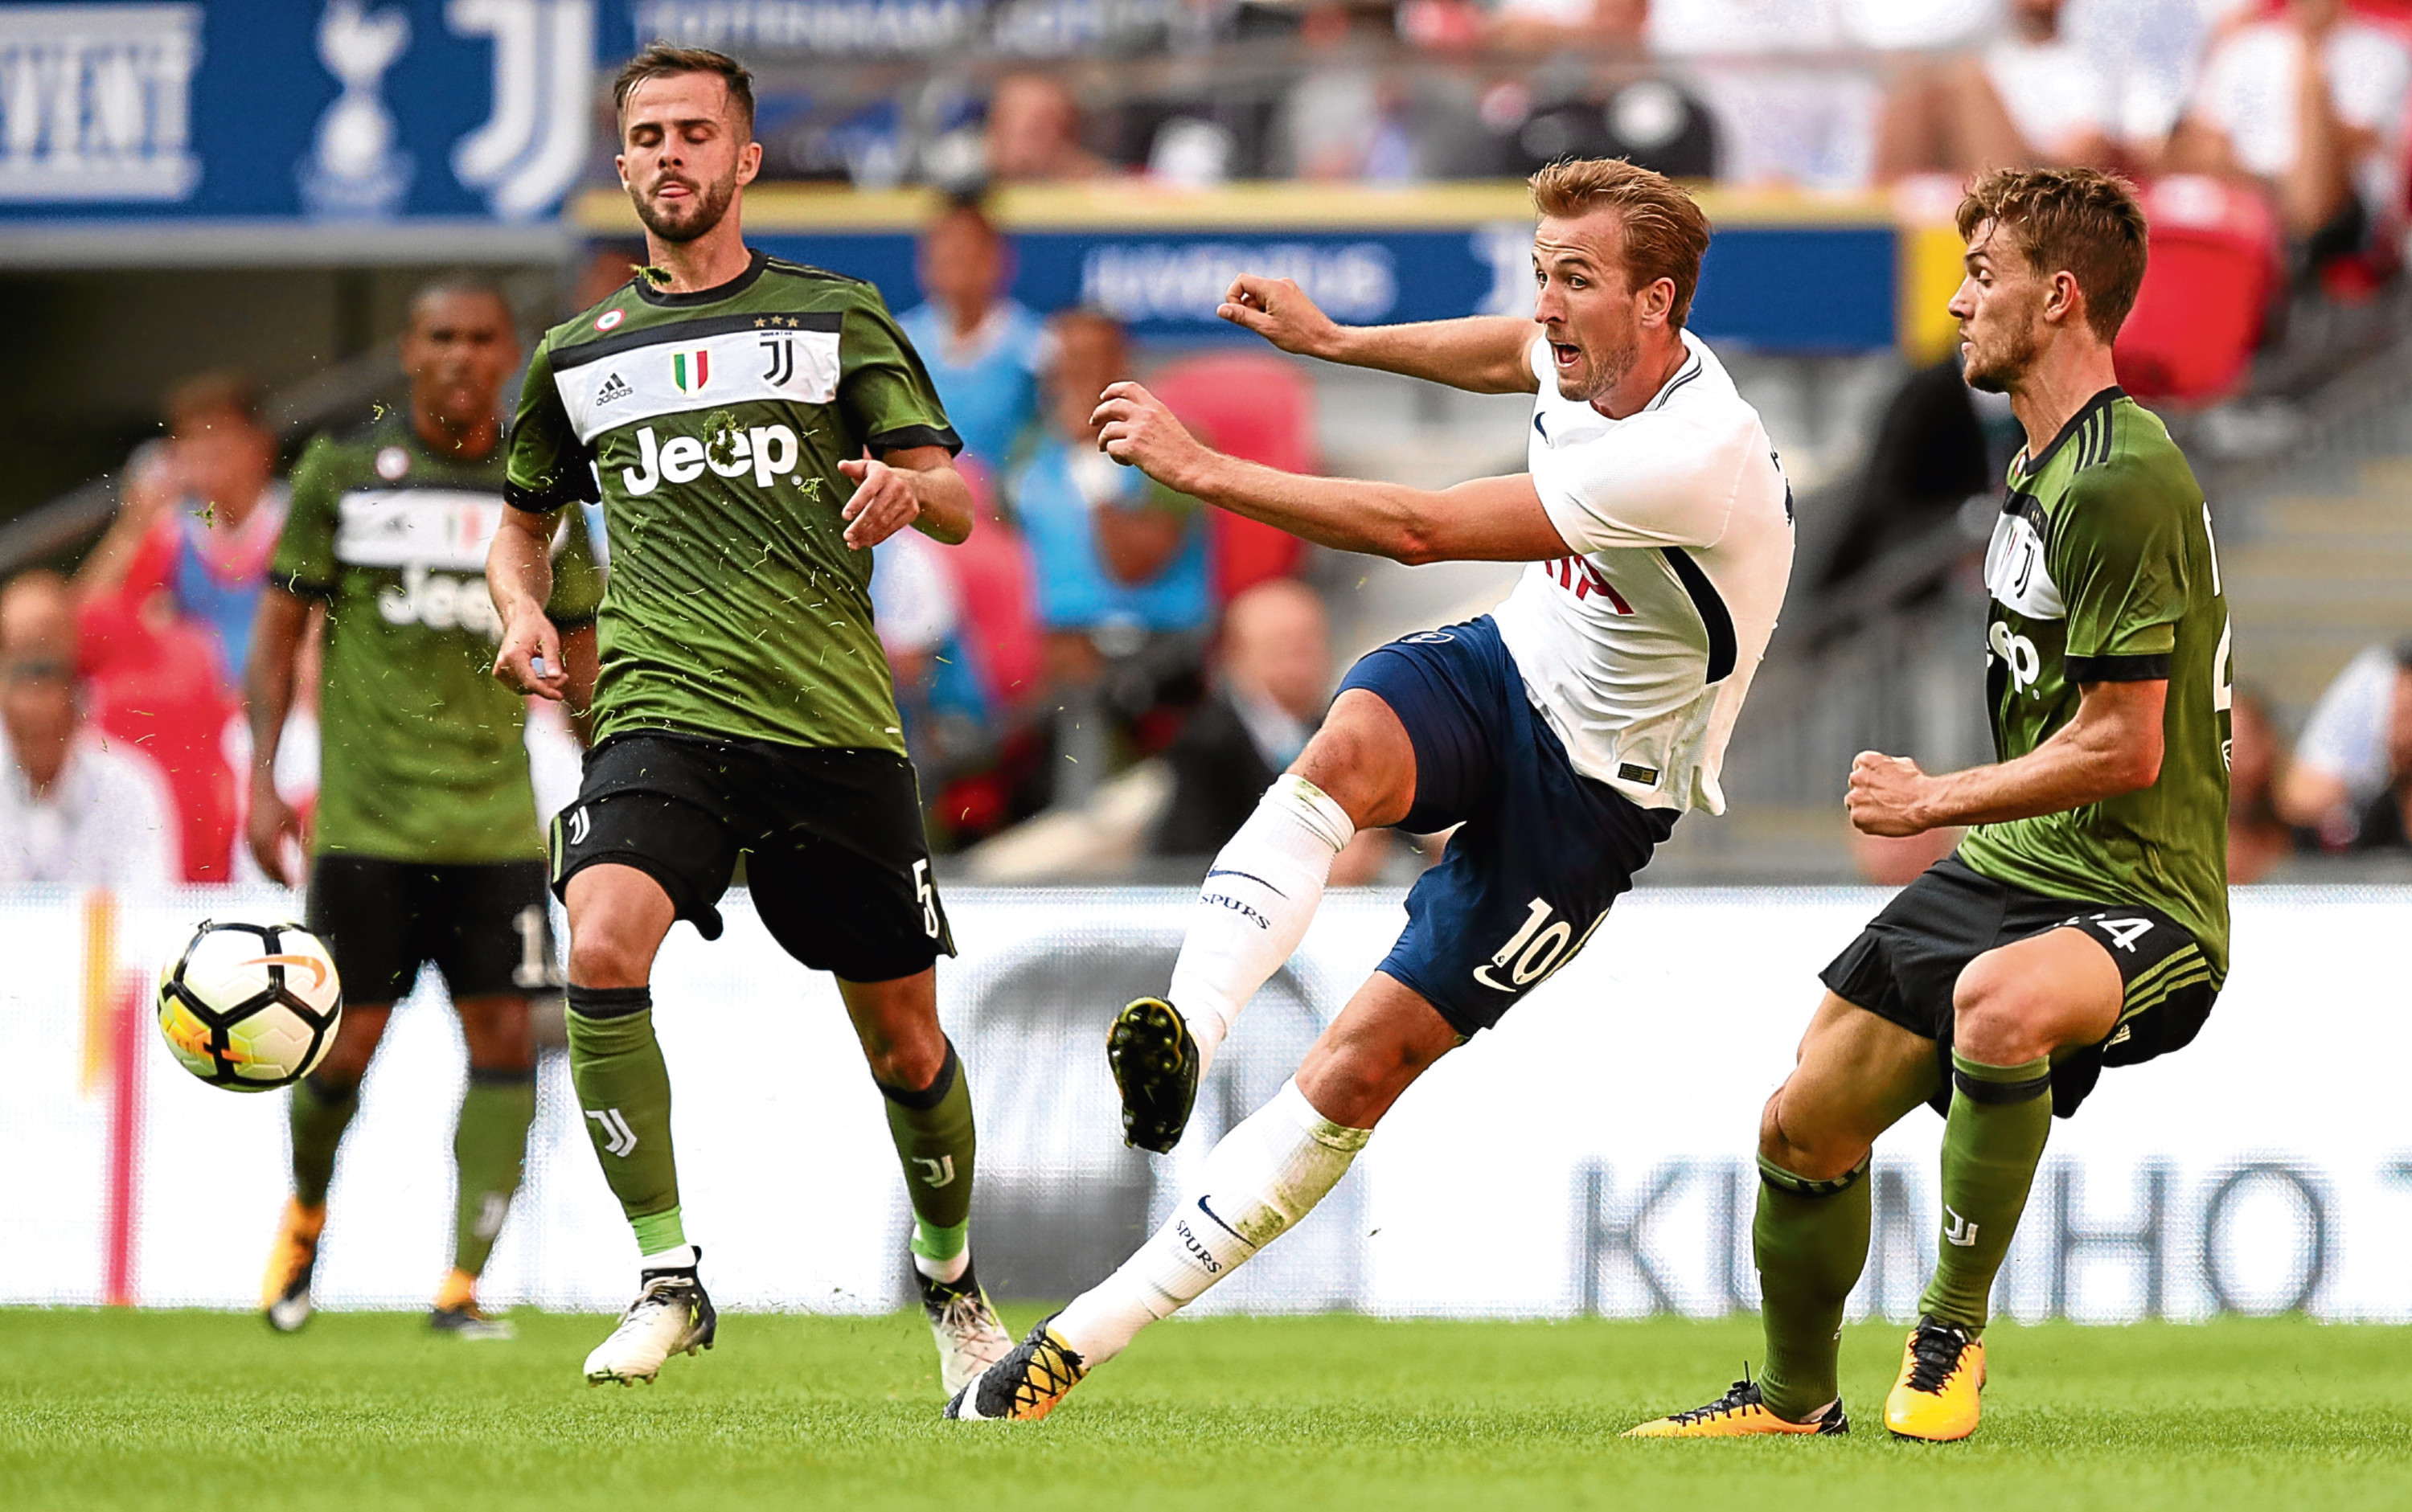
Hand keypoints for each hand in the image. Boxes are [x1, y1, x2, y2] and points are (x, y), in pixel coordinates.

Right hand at [246, 780, 306, 886]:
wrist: (259, 790)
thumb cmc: (278, 804)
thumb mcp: (292, 822)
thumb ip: (299, 840)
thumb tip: (307, 857)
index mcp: (268, 839)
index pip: (278, 865)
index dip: (287, 877)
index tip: (297, 885)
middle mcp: (256, 842)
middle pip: (267, 868)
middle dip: (278, 879)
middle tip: (290, 887)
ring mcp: (249, 840)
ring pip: (259, 864)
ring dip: (269, 875)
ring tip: (281, 882)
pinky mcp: (247, 838)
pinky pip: (254, 857)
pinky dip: (263, 866)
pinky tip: (270, 869)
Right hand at [493, 609, 567, 700]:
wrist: (520, 618)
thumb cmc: (536, 627)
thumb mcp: (549, 640)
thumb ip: (551, 659)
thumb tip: (556, 677)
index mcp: (513, 656)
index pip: (530, 682)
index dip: (546, 691)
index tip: (560, 696)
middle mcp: (502, 665)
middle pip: (528, 686)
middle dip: (548, 685)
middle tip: (564, 676)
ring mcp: (499, 670)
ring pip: (524, 688)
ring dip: (540, 685)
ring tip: (553, 672)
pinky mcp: (500, 672)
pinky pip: (519, 685)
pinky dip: (532, 682)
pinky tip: (541, 672)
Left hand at [837, 456, 921, 549]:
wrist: (914, 482)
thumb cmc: (882, 477)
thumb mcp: (868, 468)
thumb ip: (853, 468)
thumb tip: (841, 465)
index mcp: (882, 474)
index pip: (868, 490)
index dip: (856, 503)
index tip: (845, 516)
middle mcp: (897, 486)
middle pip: (876, 510)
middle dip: (860, 525)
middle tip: (847, 536)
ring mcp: (906, 500)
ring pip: (884, 522)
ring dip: (867, 535)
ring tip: (853, 543)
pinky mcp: (911, 512)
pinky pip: (893, 528)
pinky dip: (878, 537)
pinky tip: (866, 542)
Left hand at [1092, 381, 1208, 489]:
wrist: (1194, 467)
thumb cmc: (1184, 453)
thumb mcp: (1168, 426)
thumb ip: (1149, 420)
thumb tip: (1125, 424)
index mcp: (1156, 407)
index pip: (1129, 388)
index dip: (1112, 390)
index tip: (1104, 397)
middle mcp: (1145, 415)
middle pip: (1111, 405)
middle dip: (1098, 413)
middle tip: (1093, 422)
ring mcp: (1138, 430)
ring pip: (1107, 430)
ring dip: (1103, 440)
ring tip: (1106, 449)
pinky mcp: (1132, 447)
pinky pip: (1111, 448)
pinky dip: (1115, 456)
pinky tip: (1126, 462)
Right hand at [1218, 274, 1342, 357]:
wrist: (1324, 338)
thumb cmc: (1298, 335)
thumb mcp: (1265, 327)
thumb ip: (1241, 317)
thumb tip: (1220, 309)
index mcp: (1273, 287)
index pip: (1241, 281)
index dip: (1232, 297)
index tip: (1238, 315)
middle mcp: (1280, 283)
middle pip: (1249, 289)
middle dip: (1247, 307)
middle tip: (1259, 325)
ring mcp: (1287, 288)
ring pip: (1259, 296)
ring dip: (1257, 311)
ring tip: (1272, 326)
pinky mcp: (1291, 295)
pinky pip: (1270, 299)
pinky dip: (1267, 311)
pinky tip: (1279, 324)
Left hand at [1846, 751, 1934, 836]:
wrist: (1925, 804)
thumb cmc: (1918, 784)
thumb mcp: (1902, 764)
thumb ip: (1885, 766)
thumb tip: (1883, 770)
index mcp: (1865, 760)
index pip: (1859, 767)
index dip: (1871, 777)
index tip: (1879, 785)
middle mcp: (1856, 777)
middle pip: (1855, 786)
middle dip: (1866, 792)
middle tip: (1885, 800)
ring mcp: (1854, 798)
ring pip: (1854, 804)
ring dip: (1865, 807)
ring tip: (1886, 811)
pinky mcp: (1857, 817)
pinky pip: (1859, 820)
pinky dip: (1869, 822)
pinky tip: (1885, 820)